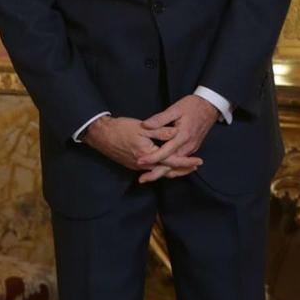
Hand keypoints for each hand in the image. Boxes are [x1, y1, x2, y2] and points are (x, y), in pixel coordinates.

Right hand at [84, 115, 202, 183]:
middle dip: (182, 170)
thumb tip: (176, 133)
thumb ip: (160, 131)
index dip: (186, 161)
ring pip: (160, 172)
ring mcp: (138, 167)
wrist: (101, 135)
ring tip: (185, 168)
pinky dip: (162, 169)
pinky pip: (152, 170)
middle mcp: (144, 165)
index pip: (172, 161)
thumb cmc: (121, 128)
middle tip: (195, 167)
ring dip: (173, 170)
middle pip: (168, 171)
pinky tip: (166, 165)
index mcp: (149, 155)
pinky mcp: (133, 165)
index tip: (198, 161)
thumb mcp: (142, 128)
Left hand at [139, 95, 219, 182]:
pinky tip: (161, 170)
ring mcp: (191, 148)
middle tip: (141, 180)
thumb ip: (160, 119)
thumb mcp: (175, 108)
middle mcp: (188, 146)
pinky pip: (180, 162)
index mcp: (182, 136)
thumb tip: (145, 125)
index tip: (139, 161)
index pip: (165, 151)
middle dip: (156, 173)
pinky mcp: (192, 148)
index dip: (152, 158)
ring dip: (163, 172)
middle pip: (171, 164)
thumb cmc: (192, 106)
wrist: (210, 106)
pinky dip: (171, 168)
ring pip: (176, 165)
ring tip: (147, 177)